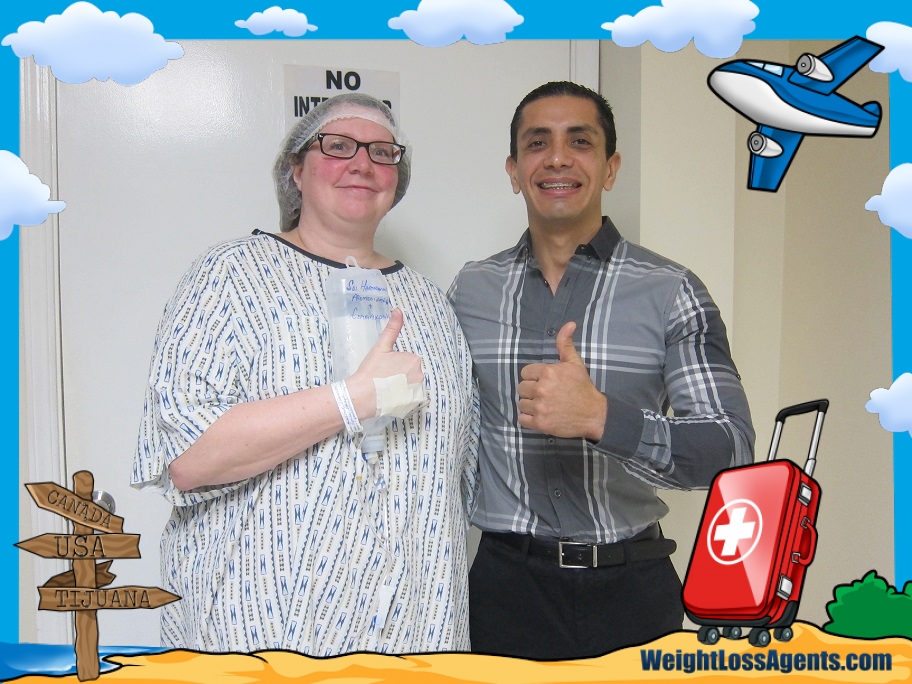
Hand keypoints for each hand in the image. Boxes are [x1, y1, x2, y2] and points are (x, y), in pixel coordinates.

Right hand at [348, 308, 423, 417]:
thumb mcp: (381, 347)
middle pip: (412, 373)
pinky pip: (412, 398)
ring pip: (412, 385)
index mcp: (414, 359)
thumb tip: (398, 310)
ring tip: (388, 389)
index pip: (409, 361)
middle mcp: (420, 375)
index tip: (385, 369)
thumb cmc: (371, 371)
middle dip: (401, 375)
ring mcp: (418, 391)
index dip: (396, 365)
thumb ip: (392, 328)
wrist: (363, 395)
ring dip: (403, 386)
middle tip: (385, 379)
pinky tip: (392, 397)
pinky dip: (405, 397)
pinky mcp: (413, 404)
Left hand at [517, 322, 606, 439]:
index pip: (525, 373)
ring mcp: (540, 407)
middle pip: (521, 388)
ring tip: (544, 405)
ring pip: (521, 404)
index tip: (545, 382)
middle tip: (545, 395)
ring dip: (530, 405)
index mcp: (548, 372)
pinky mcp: (540, 423)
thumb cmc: (583, 388)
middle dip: (531, 391)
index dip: (534, 377)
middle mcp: (542, 388)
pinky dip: (528, 419)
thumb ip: (565, 343)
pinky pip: (522, 419)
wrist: (594, 414)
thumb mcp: (574, 363)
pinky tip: (540, 416)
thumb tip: (569, 323)